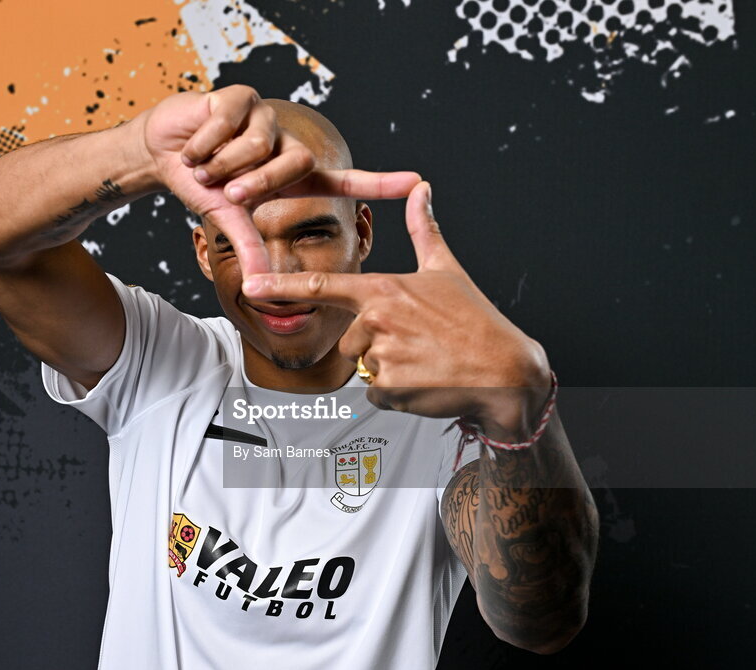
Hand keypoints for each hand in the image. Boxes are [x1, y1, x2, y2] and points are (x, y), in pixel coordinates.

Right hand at [138, 85, 421, 276]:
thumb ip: (251, 248)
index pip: (345, 180)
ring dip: (223, 163)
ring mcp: (267, 116)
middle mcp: (287, 143)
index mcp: (293, 176)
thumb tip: (263, 286)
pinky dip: (204, 143)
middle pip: (297, 162)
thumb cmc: (205, 186)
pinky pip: (227, 124)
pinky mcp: (241, 96)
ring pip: (258, 144)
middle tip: (230, 192)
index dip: (381, 183)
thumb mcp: (228, 219)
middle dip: (259, 182)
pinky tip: (195, 146)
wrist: (165, 153)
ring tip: (204, 166)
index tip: (418, 183)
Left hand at [241, 181, 551, 439]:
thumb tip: (422, 189)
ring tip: (424, 361)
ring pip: (364, 368)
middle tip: (417, 344)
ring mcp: (382, 356)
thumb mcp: (447, 270)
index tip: (250, 283)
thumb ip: (424, 230)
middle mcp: (377, 321)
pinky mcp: (390, 389)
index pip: (322, 287)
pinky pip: (377, 394)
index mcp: (384, 291)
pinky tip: (425, 381)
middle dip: (376, 347)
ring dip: (388, 371)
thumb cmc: (475, 319)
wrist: (505, 370)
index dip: (281, 285)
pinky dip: (398, 393)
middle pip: (349, 341)